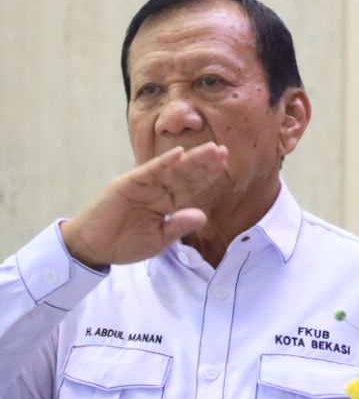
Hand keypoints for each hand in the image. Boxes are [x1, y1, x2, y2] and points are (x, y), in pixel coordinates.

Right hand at [59, 143, 231, 268]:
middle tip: (224, 152)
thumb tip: (203, 216)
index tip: (226, 167)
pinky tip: (179, 154)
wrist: (91, 248)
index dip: (207, 178)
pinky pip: (148, 171)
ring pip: (172, 170)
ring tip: (211, 150)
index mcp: (166, 204)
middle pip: (185, 175)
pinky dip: (163, 162)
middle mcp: (157, 191)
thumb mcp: (157, 240)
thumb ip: (178, 226)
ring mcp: (143, 185)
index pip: (191, 188)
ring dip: (191, 159)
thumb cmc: (123, 244)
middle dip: (204, 164)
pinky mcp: (126, 184)